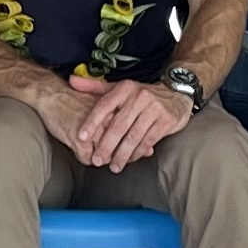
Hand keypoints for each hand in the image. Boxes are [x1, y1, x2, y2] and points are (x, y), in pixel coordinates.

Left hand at [65, 72, 192, 172]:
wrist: (176, 92)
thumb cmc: (141, 94)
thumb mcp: (119, 88)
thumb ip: (95, 86)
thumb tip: (71, 81)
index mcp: (124, 88)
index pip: (104, 105)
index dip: (92, 122)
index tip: (81, 137)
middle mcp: (139, 97)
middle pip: (118, 125)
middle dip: (106, 145)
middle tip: (97, 160)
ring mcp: (154, 109)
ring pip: (133, 136)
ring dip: (122, 154)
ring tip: (114, 166)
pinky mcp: (165, 121)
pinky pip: (148, 140)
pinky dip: (138, 152)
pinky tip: (131, 159)